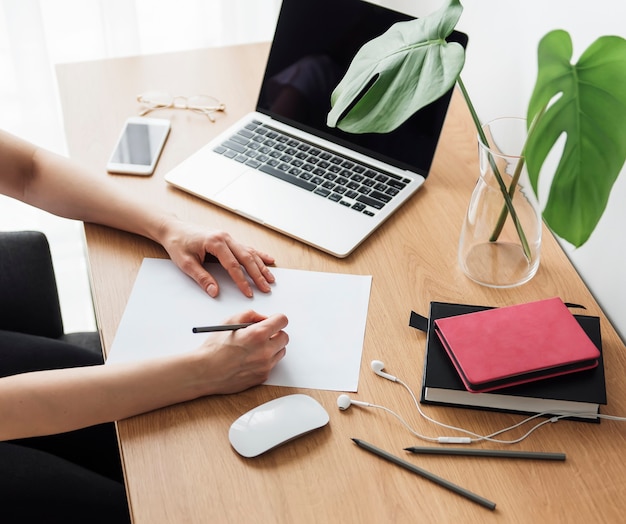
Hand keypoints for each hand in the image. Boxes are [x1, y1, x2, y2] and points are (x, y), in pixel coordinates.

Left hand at [158, 218, 274, 297]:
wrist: (173, 229)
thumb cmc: (178, 243)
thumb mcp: (186, 263)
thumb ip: (202, 278)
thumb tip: (214, 291)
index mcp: (215, 242)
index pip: (233, 265)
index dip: (242, 281)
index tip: (248, 292)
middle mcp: (225, 237)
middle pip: (246, 258)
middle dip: (258, 275)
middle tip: (266, 288)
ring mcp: (228, 237)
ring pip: (249, 252)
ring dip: (261, 266)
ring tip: (271, 278)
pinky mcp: (228, 239)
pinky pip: (247, 247)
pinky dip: (258, 255)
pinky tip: (268, 260)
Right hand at [197, 310, 288, 393]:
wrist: (205, 372)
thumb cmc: (214, 348)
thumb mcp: (230, 321)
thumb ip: (251, 315)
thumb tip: (264, 318)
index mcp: (258, 334)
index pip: (282, 321)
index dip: (277, 319)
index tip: (273, 321)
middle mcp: (265, 351)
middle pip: (285, 337)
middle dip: (276, 333)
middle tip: (263, 334)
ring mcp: (265, 366)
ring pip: (280, 352)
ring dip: (272, 348)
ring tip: (254, 348)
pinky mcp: (262, 377)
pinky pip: (271, 365)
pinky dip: (264, 361)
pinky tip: (249, 360)